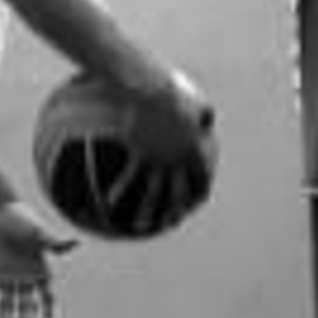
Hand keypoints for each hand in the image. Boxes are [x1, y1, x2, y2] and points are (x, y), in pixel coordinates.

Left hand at [0, 201, 76, 317]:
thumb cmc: (22, 218)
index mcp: (41, 272)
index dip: (50, 317)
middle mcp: (25, 279)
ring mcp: (7, 278)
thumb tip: (77, 242)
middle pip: (27, 308)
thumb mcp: (38, 232)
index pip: (48, 300)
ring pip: (7, 307)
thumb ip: (54, 242)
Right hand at [122, 69, 218, 216]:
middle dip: (175, 209)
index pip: (200, 178)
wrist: (152, 91)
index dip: (201, 190)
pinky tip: (109, 201)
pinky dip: (119, 189)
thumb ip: (203, 111)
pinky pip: (128, 177)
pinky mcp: (138, 154)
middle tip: (171, 222)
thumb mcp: (194, 101)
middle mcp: (176, 162)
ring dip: (147, 211)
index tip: (199, 200)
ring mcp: (156, 161)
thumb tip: (208, 116)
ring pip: (152, 193)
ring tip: (141, 225)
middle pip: (177, 193)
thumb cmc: (175, 93)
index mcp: (192, 151)